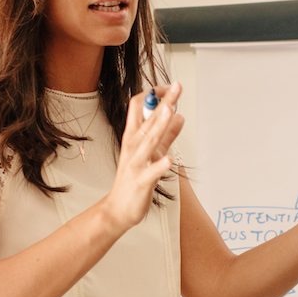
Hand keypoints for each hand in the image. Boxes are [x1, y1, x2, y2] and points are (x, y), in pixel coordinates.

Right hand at [96, 82, 185, 234]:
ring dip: (159, 125)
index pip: (138, 106)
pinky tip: (169, 160)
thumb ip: (166, 135)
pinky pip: (150, 172)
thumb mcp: (152, 153)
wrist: (117, 209)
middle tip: (177, 87)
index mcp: (133, 137)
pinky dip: (159, 165)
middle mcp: (132, 146)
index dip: (154, 94)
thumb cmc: (133, 181)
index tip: (169, 88)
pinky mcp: (141, 181)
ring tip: (170, 111)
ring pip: (148, 141)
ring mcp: (136, 164)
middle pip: (147, 119)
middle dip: (162, 102)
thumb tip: (180, 116)